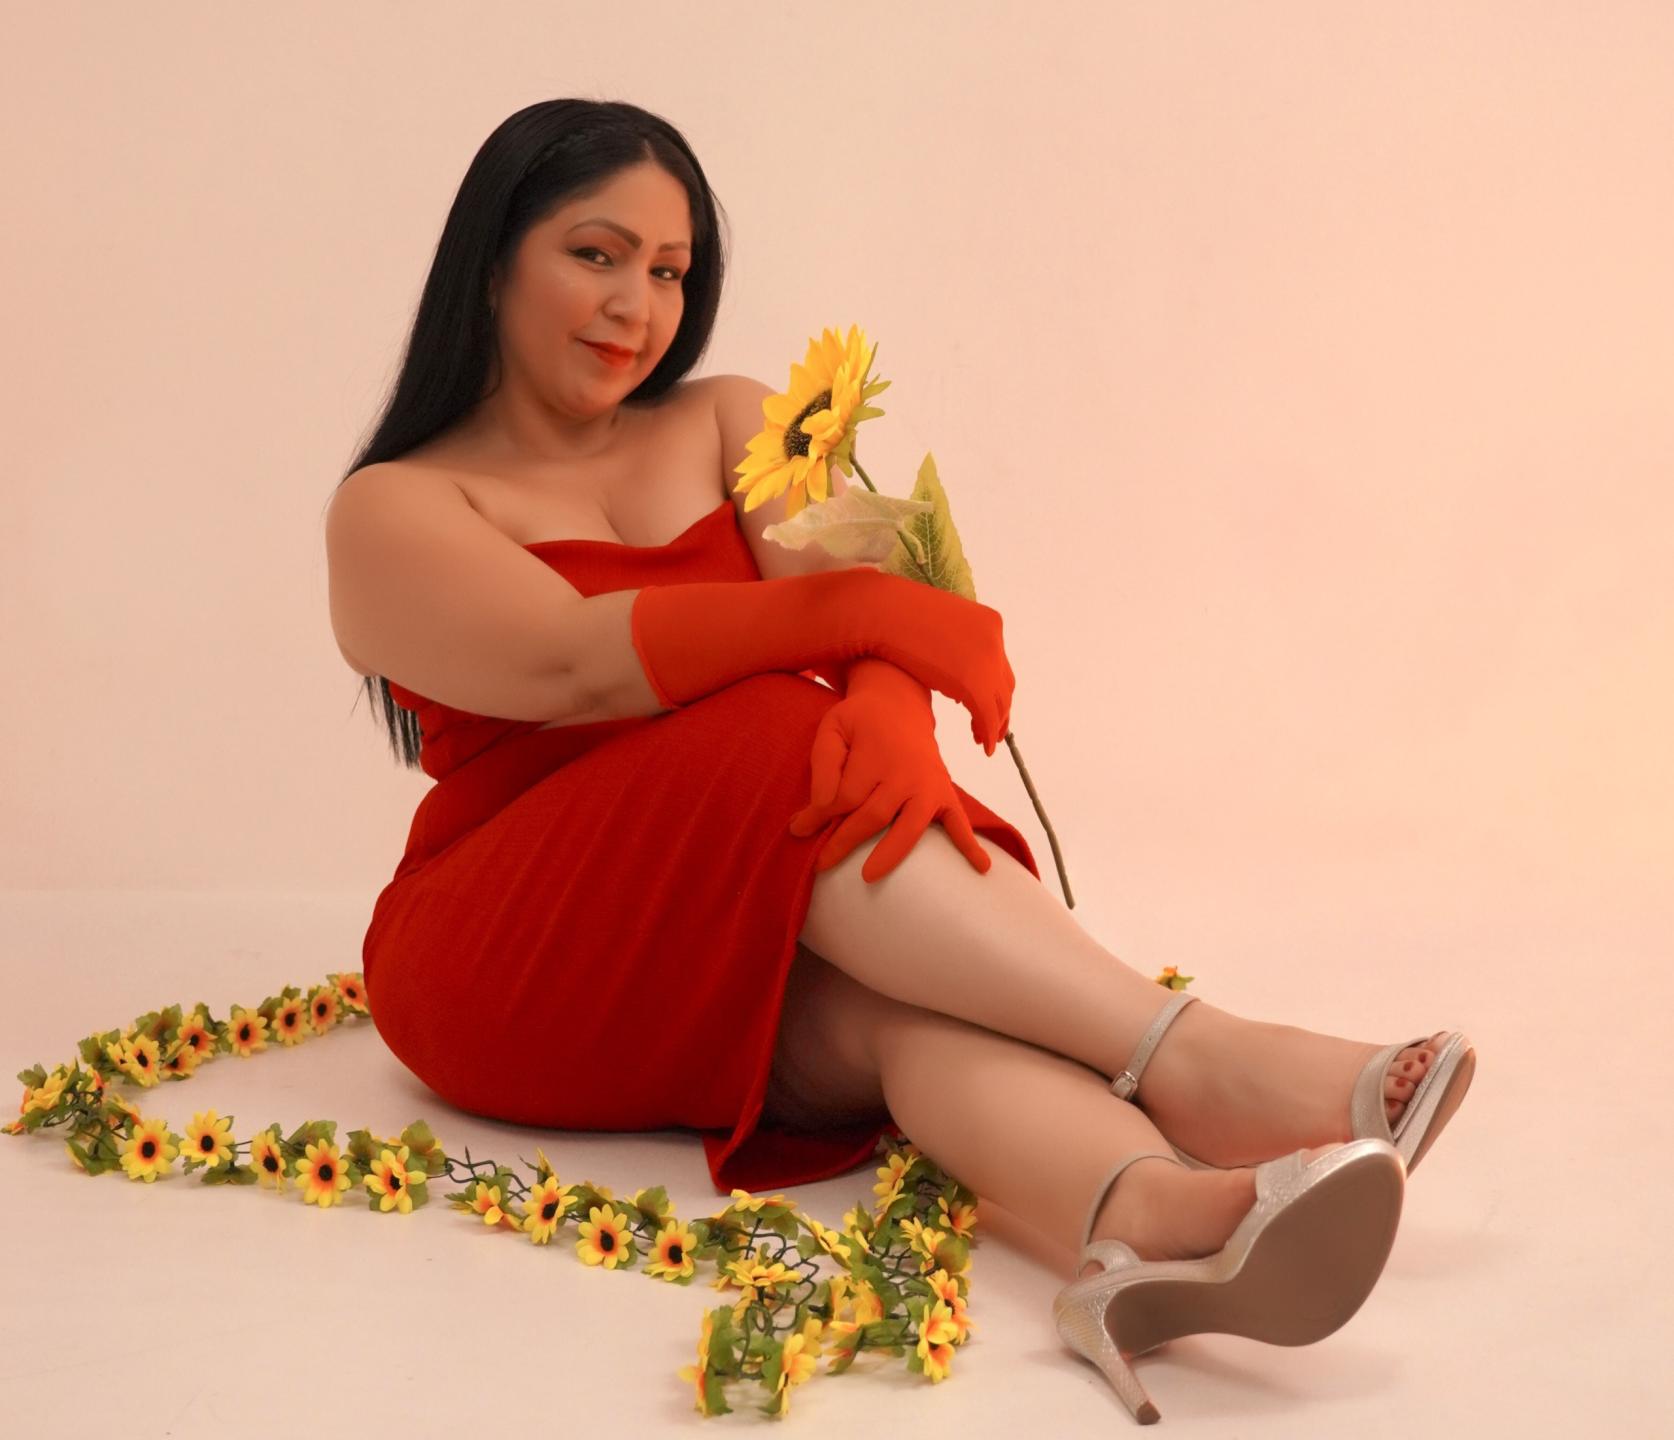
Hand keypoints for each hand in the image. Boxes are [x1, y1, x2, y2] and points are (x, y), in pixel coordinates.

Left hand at [788, 660, 992, 882]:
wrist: (899, 703)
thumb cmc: (860, 721)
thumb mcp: (833, 727)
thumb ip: (824, 763)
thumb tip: (820, 805)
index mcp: (875, 756)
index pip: (844, 796)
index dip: (819, 816)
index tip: (799, 830)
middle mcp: (905, 773)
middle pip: (873, 816)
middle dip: (844, 842)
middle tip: (820, 865)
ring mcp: (928, 785)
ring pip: (910, 826)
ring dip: (891, 853)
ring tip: (869, 876)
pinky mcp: (945, 792)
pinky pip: (960, 821)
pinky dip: (971, 845)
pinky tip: (981, 868)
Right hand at [864, 578, 1014, 754]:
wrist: (879, 613)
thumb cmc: (892, 616)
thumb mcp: (932, 627)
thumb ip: (947, 645)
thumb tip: (947, 665)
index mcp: (986, 621)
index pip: (999, 663)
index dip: (994, 689)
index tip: (986, 707)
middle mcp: (993, 639)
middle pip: (1004, 684)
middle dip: (999, 710)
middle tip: (990, 730)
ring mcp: (987, 659)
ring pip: (1000, 702)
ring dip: (994, 725)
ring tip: (983, 741)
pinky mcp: (974, 682)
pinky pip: (988, 715)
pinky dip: (988, 733)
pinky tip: (983, 745)